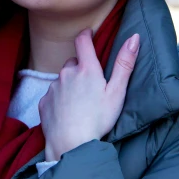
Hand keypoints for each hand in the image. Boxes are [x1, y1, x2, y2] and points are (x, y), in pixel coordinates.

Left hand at [39, 29, 139, 161]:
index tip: (89, 34)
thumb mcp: (117, 92)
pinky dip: (59, 99)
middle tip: (91, 85)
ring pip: (62, 79)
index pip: (82, 41)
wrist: (71, 144)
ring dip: (70, 84)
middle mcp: (66, 73)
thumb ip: (125, 63)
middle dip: (81, 68)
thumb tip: (135, 37)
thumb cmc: (98, 119)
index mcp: (86, 69)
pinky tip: (68, 113)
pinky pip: (52, 95)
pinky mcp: (44, 102)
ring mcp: (53, 87)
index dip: (86, 35)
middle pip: (73, 62)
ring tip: (80, 103)